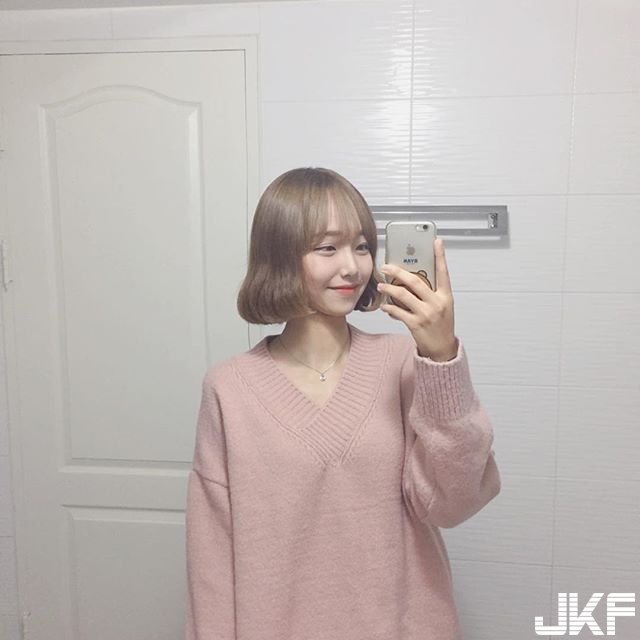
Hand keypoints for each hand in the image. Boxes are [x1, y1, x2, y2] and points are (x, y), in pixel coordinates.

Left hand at [377, 238, 456, 361]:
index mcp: (445, 296)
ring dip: (389, 289)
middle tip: (386, 267)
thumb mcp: (442, 306)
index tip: (436, 242)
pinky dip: (389, 307)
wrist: (442, 349)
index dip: (440, 256)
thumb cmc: (441, 325)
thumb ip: (430, 293)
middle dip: (398, 271)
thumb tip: (411, 279)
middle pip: (416, 281)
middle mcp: (437, 303)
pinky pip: (398, 312)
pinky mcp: (416, 324)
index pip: (443, 272)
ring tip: (381, 285)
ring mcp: (426, 314)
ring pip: (403, 295)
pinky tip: (384, 306)